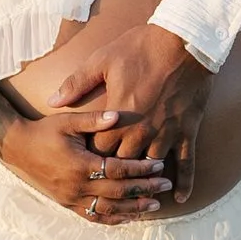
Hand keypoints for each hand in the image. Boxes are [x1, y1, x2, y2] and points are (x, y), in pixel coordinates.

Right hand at [0, 105, 174, 224]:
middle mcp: (77, 186)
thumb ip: (94, 120)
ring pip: (108, 209)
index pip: (117, 170)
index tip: (159, 165)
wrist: (18, 148)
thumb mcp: (68, 121)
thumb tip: (117, 115)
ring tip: (154, 206)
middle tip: (165, 187)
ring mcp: (72, 199)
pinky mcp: (67, 204)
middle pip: (117, 192)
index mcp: (80, 164)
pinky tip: (128, 217)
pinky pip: (93, 216)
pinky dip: (113, 218)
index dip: (140, 169)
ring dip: (133, 209)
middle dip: (144, 190)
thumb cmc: (45, 131)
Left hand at [48, 23, 214, 207]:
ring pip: (150, 167)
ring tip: (137, 193)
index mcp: (118, 115)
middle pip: (122, 162)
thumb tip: (53, 100)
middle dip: (114, 171)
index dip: (91, 155)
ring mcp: (166, 133)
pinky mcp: (187, 131)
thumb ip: (76, 83)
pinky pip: (186, 163)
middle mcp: (141, 130)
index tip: (85, 161)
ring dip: (143, 180)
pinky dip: (184, 182)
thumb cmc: (141, 47)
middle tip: (107, 181)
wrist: (185, 41)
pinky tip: (179, 198)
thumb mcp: (103, 59)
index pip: (98, 148)